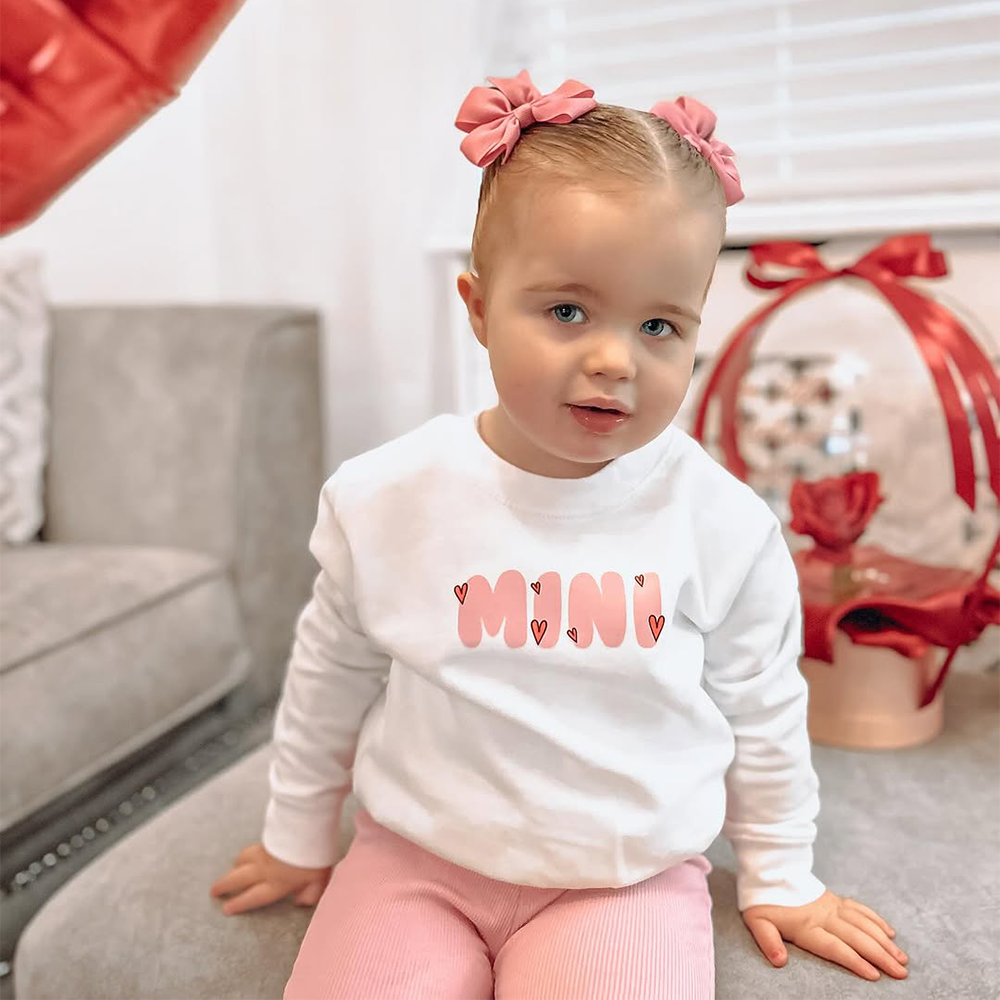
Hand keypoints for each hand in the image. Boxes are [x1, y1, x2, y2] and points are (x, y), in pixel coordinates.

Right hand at [209, 842, 331, 915]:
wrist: (307, 827)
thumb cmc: (314, 858)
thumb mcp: (319, 881)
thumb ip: (310, 895)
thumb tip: (301, 902)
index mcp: (276, 884)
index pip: (254, 897)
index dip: (239, 904)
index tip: (226, 909)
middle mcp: (264, 870)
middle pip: (238, 879)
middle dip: (225, 886)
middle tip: (213, 891)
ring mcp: (264, 852)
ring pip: (242, 861)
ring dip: (234, 868)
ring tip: (230, 870)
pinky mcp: (267, 837)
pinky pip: (251, 849)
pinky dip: (244, 853)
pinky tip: (246, 853)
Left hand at [741, 889, 908, 980]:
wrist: (768, 869)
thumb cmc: (763, 900)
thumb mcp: (757, 922)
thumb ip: (768, 941)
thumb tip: (779, 961)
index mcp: (806, 925)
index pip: (834, 946)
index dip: (854, 961)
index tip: (874, 975)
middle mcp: (824, 915)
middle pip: (856, 938)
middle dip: (881, 956)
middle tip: (901, 973)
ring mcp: (832, 905)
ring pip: (863, 924)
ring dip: (884, 942)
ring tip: (902, 958)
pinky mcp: (835, 898)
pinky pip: (859, 909)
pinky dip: (876, 920)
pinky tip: (889, 932)